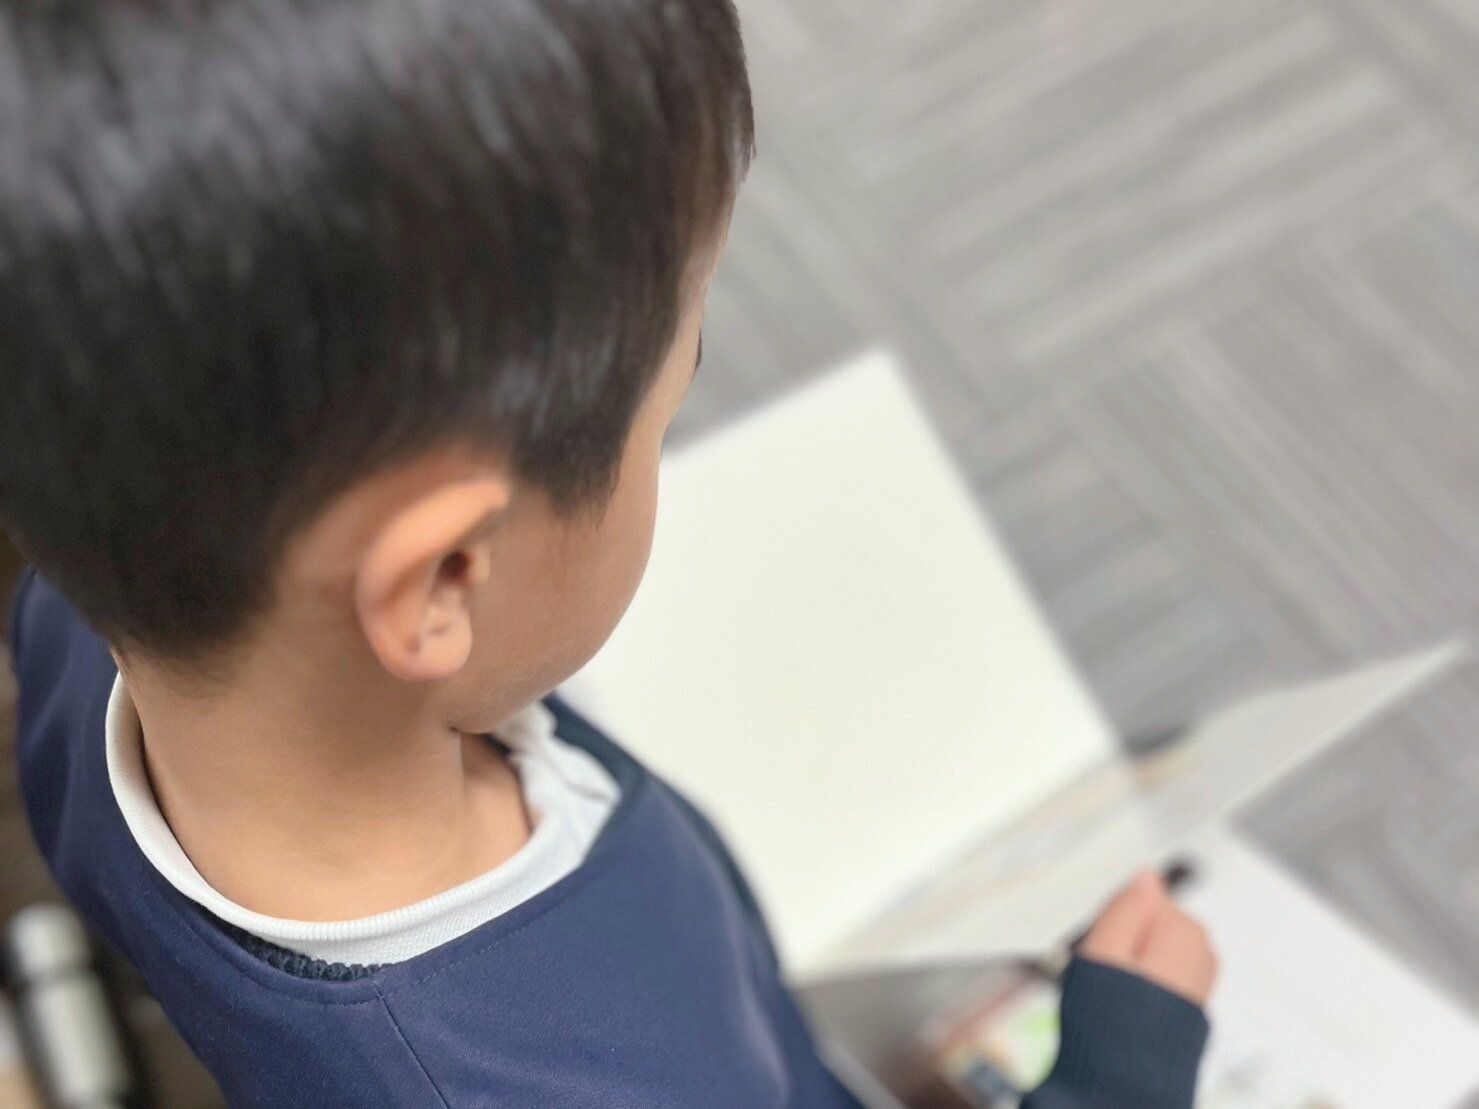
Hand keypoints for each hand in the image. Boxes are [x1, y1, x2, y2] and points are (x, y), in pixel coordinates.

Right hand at [1077, 870, 1217, 1007]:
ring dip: (1138, 961)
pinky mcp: (1196, 998)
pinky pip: (1167, 972)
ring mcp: (1202, 976)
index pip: (1141, 897)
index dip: (1114, 918)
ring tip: (1119, 990)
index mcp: (1181, 928)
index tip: (1102, 941)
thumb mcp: (1103, 949)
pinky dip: (1149, 980)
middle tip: (1107, 968)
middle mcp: (1201, 949)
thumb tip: (1148, 875)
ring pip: (1159, 947)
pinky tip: (1134, 1004)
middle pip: (1153, 921)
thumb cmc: (1113, 1020)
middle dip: (1129, 938)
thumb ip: (1126, 907)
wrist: (1129, 1079)